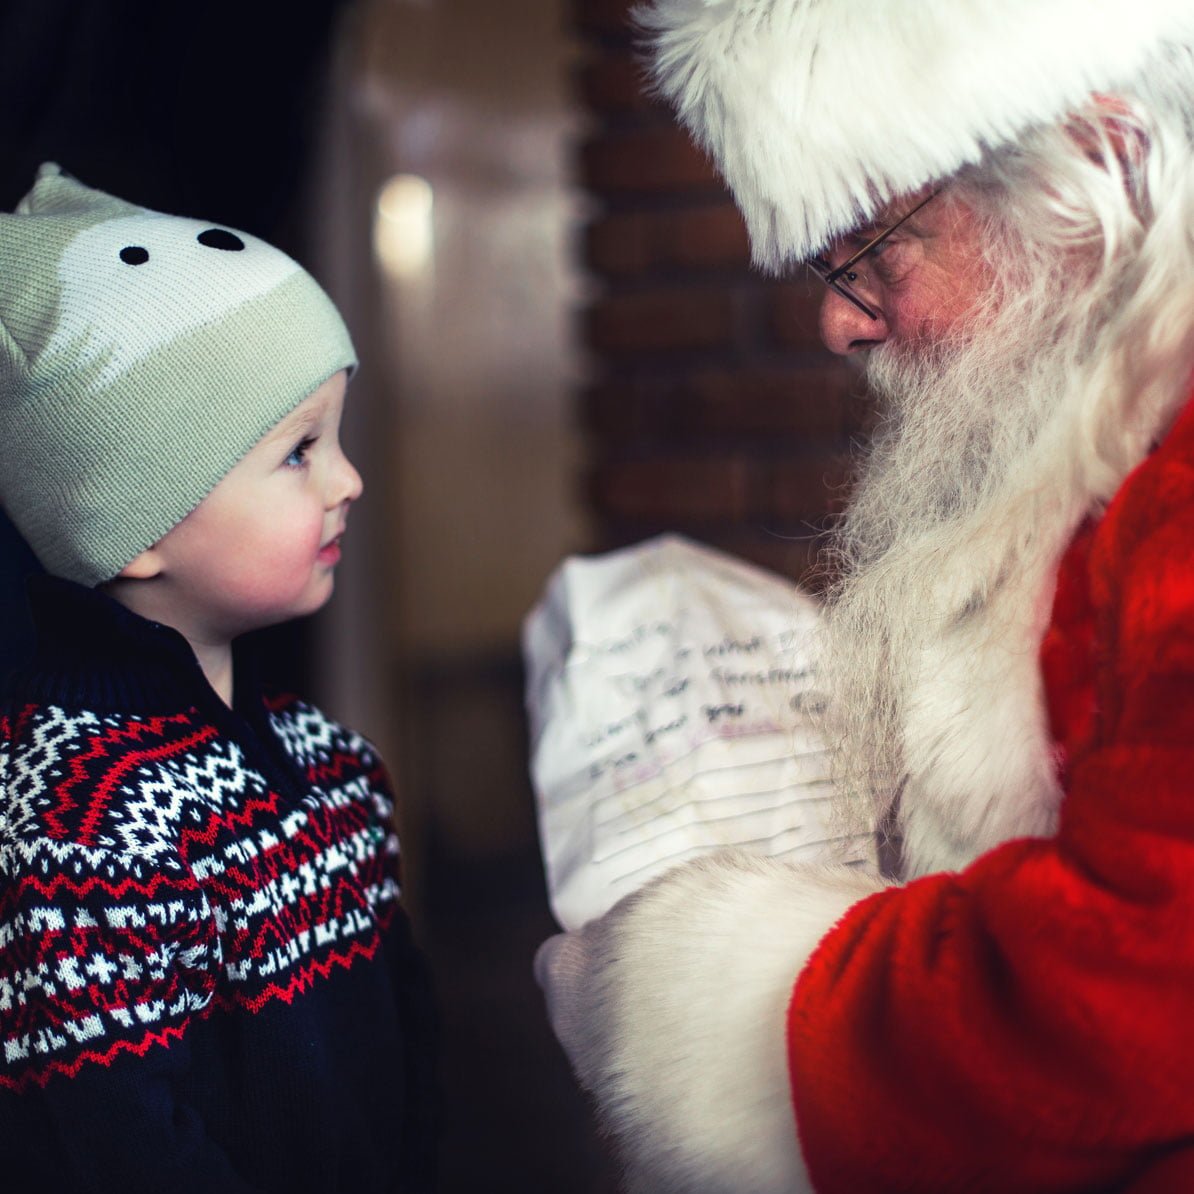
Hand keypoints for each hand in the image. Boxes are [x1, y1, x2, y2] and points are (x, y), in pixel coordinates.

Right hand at [531, 851, 877, 1192]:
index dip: (598, 1015)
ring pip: (707, 919)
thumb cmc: (740, 1107)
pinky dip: (787, 937)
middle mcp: (634, 915)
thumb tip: (653, 1136)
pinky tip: (817, 990)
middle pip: (639, 944)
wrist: (846, 1039)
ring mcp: (710, 882)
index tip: (638, 1054)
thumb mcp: (659, 1151)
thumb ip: (635, 1118)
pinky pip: (773, 905)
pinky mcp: (780, 867)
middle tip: (716, 1046)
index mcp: (579, 982)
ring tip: (780, 1023)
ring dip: (729, 956)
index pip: (561, 977)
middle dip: (670, 983)